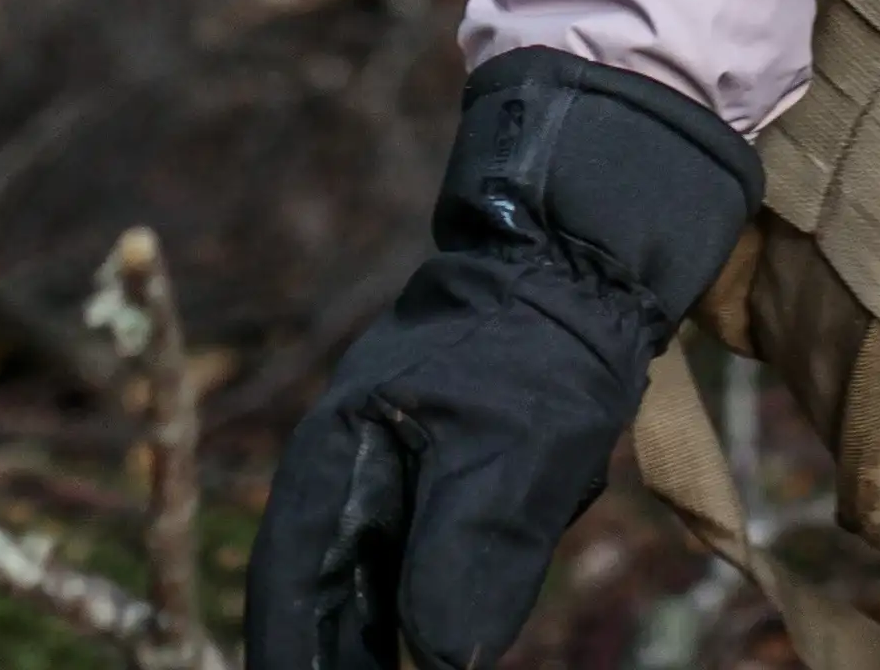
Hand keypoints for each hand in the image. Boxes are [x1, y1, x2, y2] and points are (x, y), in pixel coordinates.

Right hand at [246, 53, 754, 669]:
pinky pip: (438, 547)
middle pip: (332, 595)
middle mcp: (350, 466)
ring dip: (398, 620)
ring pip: (384, 578)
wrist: (585, 251)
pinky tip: (493, 580)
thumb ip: (467, 558)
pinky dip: (457, 581)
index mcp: (336, 457)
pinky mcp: (444, 463)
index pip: (293, 589)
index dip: (297, 653)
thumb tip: (440, 660)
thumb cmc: (540, 342)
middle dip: (348, 648)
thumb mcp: (512, 455)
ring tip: (417, 644)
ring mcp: (395, 464)